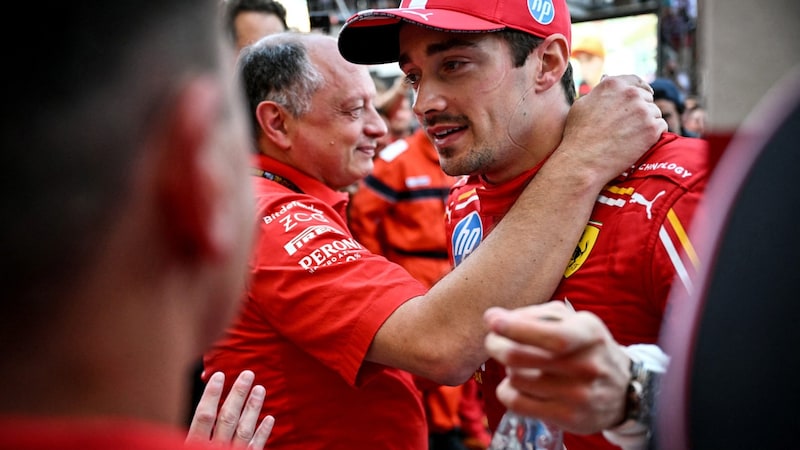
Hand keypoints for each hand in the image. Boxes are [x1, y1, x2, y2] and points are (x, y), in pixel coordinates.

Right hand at [186, 370, 273, 448]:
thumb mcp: (183, 447)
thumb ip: (193, 432)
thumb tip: (198, 409)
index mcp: (195, 444)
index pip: (203, 416)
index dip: (211, 394)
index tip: (219, 375)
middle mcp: (215, 449)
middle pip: (227, 418)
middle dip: (238, 394)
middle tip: (248, 374)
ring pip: (244, 430)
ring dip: (253, 408)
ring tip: (260, 389)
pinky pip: (256, 447)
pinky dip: (262, 433)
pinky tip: (270, 418)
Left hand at [483, 302, 629, 433]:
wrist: (624, 390)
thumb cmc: (586, 348)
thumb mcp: (573, 321)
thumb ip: (534, 315)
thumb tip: (493, 318)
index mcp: (589, 334)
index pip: (551, 335)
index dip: (515, 328)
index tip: (492, 320)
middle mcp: (587, 365)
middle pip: (520, 357)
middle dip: (496, 345)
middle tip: (494, 341)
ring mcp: (578, 395)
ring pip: (516, 379)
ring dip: (508, 369)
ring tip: (519, 365)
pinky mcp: (568, 418)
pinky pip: (517, 403)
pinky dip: (507, 391)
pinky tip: (516, 385)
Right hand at [560, 74, 667, 184]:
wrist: (583, 161)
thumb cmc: (578, 136)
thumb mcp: (582, 104)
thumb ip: (599, 91)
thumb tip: (606, 79)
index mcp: (613, 84)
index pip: (635, 81)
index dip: (640, 89)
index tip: (645, 95)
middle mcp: (630, 93)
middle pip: (647, 98)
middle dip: (641, 109)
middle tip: (631, 126)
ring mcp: (643, 111)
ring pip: (655, 113)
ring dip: (647, 123)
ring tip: (631, 137)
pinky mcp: (652, 129)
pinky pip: (661, 126)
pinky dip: (653, 135)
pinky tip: (639, 143)